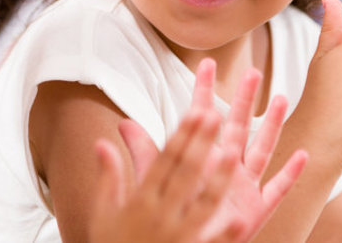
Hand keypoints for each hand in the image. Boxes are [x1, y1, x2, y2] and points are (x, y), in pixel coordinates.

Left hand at [92, 59, 307, 242]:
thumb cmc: (172, 215)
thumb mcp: (157, 182)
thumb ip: (145, 153)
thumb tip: (122, 124)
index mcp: (201, 157)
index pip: (202, 118)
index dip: (204, 91)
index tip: (206, 64)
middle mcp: (225, 167)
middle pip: (238, 126)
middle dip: (244, 100)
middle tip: (252, 72)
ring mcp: (243, 186)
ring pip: (261, 150)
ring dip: (272, 126)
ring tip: (281, 99)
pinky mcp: (256, 210)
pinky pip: (276, 190)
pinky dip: (290, 174)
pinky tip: (302, 155)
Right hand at [92, 107, 235, 241]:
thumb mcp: (102, 213)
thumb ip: (107, 177)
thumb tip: (101, 143)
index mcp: (139, 201)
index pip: (164, 161)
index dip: (181, 135)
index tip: (196, 111)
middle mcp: (159, 216)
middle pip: (184, 174)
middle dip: (200, 144)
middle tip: (216, 115)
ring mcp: (175, 237)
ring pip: (201, 205)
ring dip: (217, 180)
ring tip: (231, 156)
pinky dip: (224, 235)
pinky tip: (240, 220)